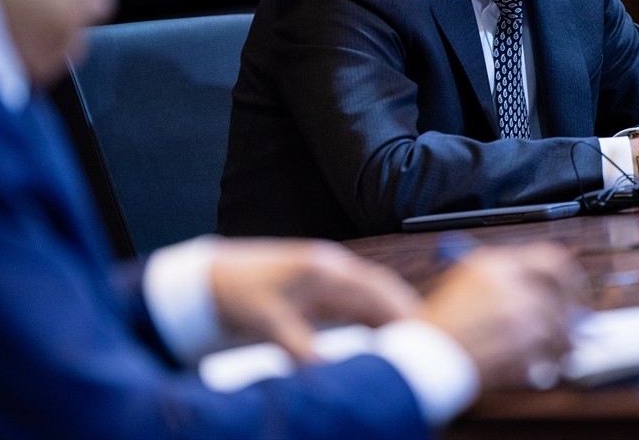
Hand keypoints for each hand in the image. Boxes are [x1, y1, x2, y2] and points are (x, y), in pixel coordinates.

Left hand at [209, 239, 421, 360]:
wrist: (210, 278)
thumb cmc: (237, 292)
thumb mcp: (266, 320)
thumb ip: (298, 345)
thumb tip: (323, 370)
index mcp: (326, 270)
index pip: (378, 292)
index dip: (404, 313)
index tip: (425, 335)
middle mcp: (333, 269)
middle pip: (383, 291)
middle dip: (406, 314)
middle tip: (428, 342)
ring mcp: (328, 276)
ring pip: (372, 296)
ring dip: (390, 318)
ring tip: (410, 345)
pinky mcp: (320, 287)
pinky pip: (356, 302)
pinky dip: (372, 319)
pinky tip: (378, 338)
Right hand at [415, 243, 586, 389]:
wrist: (425, 355)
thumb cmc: (442, 324)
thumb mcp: (466, 283)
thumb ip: (506, 279)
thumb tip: (548, 291)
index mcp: (495, 265)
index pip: (551, 260)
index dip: (569, 278)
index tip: (574, 292)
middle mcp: (509, 285)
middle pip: (562, 294)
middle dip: (573, 311)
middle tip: (578, 325)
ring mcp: (518, 316)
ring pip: (561, 328)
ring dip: (563, 344)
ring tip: (555, 355)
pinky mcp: (521, 347)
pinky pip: (552, 356)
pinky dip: (551, 365)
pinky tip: (540, 368)